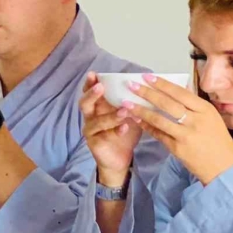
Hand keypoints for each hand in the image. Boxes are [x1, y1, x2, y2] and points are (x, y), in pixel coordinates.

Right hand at [79, 72, 139, 187]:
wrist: (120, 158)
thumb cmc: (125, 133)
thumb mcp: (130, 114)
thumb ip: (132, 101)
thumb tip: (147, 84)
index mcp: (98, 107)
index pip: (90, 92)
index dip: (90, 83)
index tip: (94, 74)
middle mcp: (90, 117)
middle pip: (84, 104)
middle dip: (91, 95)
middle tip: (100, 87)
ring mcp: (91, 131)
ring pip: (95, 121)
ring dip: (110, 115)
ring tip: (124, 110)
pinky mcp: (95, 144)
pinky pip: (104, 136)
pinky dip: (116, 130)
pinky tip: (126, 128)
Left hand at [124, 74, 232, 185]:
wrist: (224, 168)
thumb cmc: (219, 142)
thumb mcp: (212, 119)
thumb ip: (195, 105)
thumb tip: (181, 86)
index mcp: (206, 110)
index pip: (180, 93)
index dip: (162, 84)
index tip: (147, 76)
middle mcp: (196, 120)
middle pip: (167, 103)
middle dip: (147, 93)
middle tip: (132, 85)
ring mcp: (186, 135)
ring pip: (158, 118)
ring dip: (140, 110)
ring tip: (126, 103)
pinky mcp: (177, 148)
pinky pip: (158, 134)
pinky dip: (146, 126)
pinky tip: (136, 120)